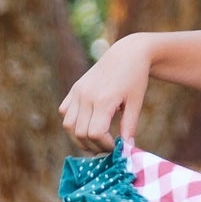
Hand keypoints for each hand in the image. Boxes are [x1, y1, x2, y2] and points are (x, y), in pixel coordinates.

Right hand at [59, 35, 151, 153]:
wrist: (126, 53)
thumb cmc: (135, 78)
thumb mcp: (136, 102)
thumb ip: (130, 126)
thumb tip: (127, 148)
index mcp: (103, 100)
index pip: (95, 133)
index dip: (105, 145)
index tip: (116, 147)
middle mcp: (86, 96)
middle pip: (80, 133)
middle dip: (93, 145)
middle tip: (107, 148)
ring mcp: (77, 92)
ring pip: (68, 125)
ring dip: (79, 138)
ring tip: (95, 141)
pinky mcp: (74, 89)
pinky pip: (64, 112)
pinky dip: (72, 123)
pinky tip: (87, 125)